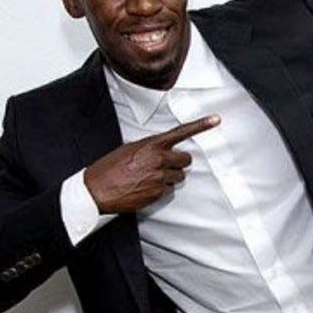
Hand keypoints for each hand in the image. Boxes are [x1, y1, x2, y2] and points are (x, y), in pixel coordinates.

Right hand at [85, 115, 220, 212]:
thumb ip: (149, 148)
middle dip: (178, 163)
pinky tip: (143, 188)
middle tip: (165, 166)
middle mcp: (158, 159)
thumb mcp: (129, 150)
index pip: (181, 132)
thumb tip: (162, 151)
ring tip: (148, 178)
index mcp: (151, 145)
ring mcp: (159, 177)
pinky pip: (167, 190)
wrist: (97, 190)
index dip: (201, 125)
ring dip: (168, 177)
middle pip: (186, 160)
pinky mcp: (157, 193)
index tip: (216, 119)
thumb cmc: (109, 168)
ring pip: (178, 177)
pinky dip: (159, 190)